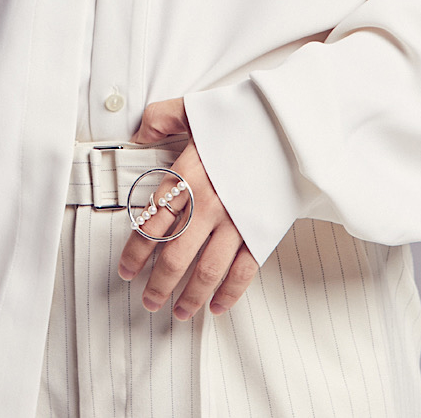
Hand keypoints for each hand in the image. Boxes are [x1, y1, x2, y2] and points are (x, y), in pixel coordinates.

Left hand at [117, 97, 258, 318]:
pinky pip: (243, 271)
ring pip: (206, 270)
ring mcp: (237, 221)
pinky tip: (216, 307)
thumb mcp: (197, 108)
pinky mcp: (262, 231)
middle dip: (158, 283)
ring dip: (189, 297)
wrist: (293, 125)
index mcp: (189, 174)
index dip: (136, 251)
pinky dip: (229, 294)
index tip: (127, 269)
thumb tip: (139, 132)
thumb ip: (161, 117)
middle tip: (148, 300)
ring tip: (178, 312)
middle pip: (175, 254)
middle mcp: (209, 202)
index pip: (153, 222)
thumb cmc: (246, 116)